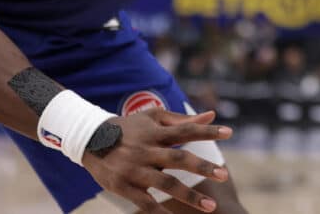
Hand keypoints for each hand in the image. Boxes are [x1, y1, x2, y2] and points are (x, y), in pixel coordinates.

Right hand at [82, 108, 234, 212]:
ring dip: (189, 195)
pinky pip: (145, 203)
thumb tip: (211, 116)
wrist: (90, 139)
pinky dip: (160, 213)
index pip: (186, 130)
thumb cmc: (129, 127)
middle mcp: (147, 150)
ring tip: (210, 207)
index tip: (230, 133)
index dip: (207, 131)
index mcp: (155, 132)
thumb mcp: (153, 117)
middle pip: (179, 158)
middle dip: (202, 167)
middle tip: (223, 175)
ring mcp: (135, 170)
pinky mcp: (123, 186)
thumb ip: (182, 119)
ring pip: (165, 184)